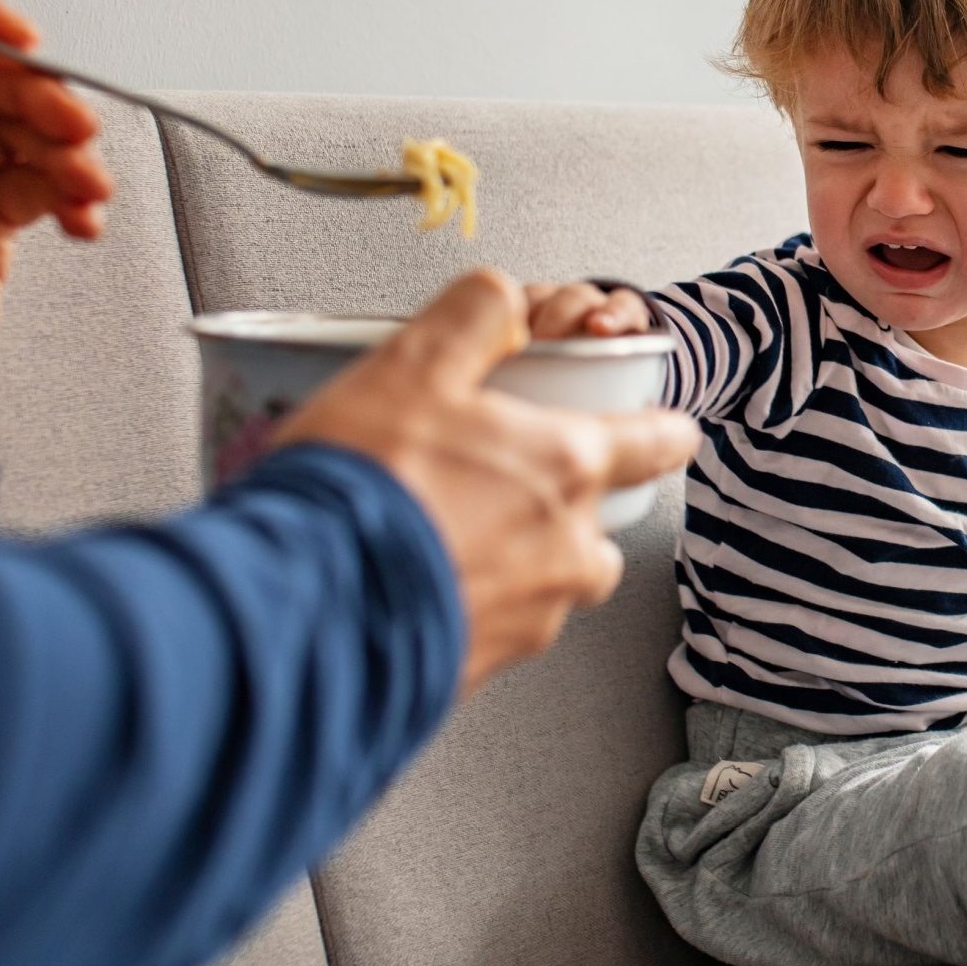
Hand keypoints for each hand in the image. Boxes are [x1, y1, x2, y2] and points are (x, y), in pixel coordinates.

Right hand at [276, 269, 698, 693]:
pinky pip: (493, 630)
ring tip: (445, 536)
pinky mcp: (482, 667)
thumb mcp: (413, 362)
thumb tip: (504, 298)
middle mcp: (566, 549)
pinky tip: (411, 583)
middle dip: (565, 506)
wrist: (304, 608)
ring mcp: (530, 618)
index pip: (658, 443)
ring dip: (517, 560)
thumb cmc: (363, 486)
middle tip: (501, 485)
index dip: (662, 430)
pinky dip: (466, 605)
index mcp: (567, 467)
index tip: (659, 430)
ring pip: (551, 584)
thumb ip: (473, 317)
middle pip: (599, 526)